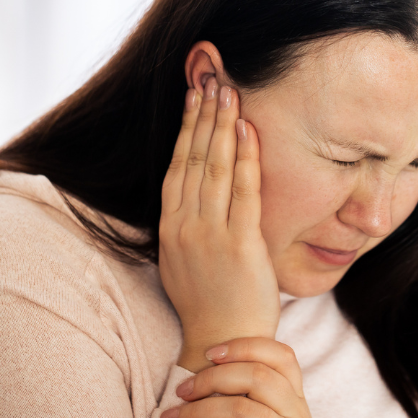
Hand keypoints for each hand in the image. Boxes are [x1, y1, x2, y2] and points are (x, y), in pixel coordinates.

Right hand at [159, 77, 280, 371]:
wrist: (222, 341)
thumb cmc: (208, 301)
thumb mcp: (183, 259)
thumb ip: (186, 223)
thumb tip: (193, 191)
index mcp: (170, 227)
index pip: (177, 165)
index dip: (185, 128)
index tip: (192, 96)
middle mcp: (185, 225)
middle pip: (193, 158)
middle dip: (202, 114)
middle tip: (210, 77)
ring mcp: (210, 234)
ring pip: (215, 167)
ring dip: (220, 125)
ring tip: (226, 90)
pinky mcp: (240, 243)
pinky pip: (243, 191)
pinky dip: (245, 157)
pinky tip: (247, 128)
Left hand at [161, 337, 316, 417]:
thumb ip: (257, 396)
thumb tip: (210, 364)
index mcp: (297, 400)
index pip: (283, 357)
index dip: (245, 346)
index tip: (210, 352)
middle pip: (258, 377)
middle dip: (212, 378)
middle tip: (181, 389)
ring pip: (241, 410)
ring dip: (198, 411)